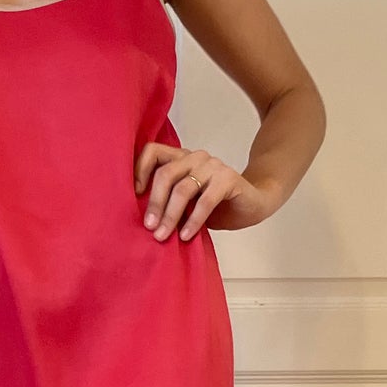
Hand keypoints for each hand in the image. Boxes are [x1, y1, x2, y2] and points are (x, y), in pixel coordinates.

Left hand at [133, 143, 276, 239]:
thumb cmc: (215, 205)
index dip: (140, 170)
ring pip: (183, 188)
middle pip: (166, 174)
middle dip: (155, 203)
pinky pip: (205, 200)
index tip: (134, 195)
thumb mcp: (186, 203)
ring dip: (171, 215)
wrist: (252, 205)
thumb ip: (168, 200)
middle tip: (150, 227)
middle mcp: (195, 157)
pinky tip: (186, 235)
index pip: (153, 151)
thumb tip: (142, 219)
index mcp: (181, 158)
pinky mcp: (228, 178)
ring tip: (163, 235)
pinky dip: (193, 220)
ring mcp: (213, 166)